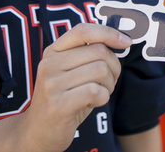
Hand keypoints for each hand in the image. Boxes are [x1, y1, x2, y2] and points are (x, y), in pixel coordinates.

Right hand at [14, 23, 130, 151]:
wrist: (37, 133)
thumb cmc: (64, 100)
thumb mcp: (72, 72)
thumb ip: (89, 55)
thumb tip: (121, 40)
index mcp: (53, 51)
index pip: (83, 30)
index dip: (108, 33)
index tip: (126, 42)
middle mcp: (49, 64)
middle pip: (99, 51)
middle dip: (113, 68)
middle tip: (108, 82)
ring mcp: (51, 84)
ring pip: (100, 71)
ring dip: (108, 85)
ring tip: (99, 94)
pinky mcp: (58, 104)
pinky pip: (95, 91)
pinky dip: (103, 98)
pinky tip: (93, 103)